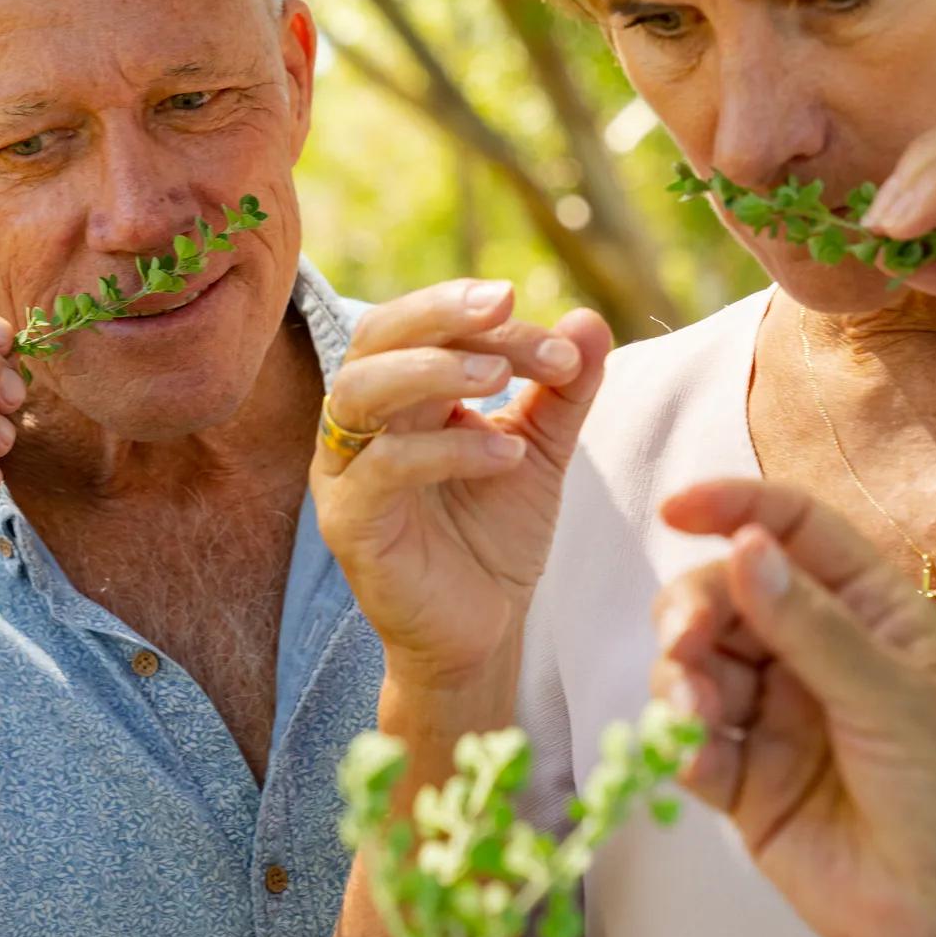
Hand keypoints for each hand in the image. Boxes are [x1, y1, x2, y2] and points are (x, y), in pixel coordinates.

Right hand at [311, 281, 611, 692]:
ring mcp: (345, 473)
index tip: (566, 345)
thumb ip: (563, 388)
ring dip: (433, 370)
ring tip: (502, 378)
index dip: (491, 320)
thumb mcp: (541, 449)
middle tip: (505, 304)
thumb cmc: (496, 536)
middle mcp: (361, 424)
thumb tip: (590, 319)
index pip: (426, 326)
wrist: (484, 632)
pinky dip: (446, 451)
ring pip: (359, 392)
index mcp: (400, 395)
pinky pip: (382, 469)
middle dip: (439, 312)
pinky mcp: (349, 524)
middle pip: (375, 337)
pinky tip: (507, 456)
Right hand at [652, 477, 935, 936]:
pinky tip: (695, 758)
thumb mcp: (893, 698)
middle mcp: (818, 656)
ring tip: (693, 711)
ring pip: (702, 668)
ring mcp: (781, 721)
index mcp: (870, 612)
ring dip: (682, 677)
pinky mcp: (751, 789)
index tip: (675, 510)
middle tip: (682, 642)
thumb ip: (810, 626)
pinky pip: (697, 746)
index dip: (735, 510)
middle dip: (694, 608)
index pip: (794, 532)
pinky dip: (683, 743)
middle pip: (729, 597)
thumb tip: (742, 545)